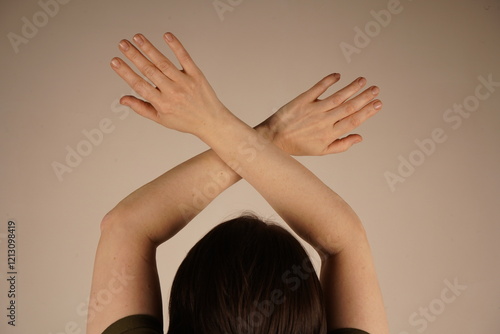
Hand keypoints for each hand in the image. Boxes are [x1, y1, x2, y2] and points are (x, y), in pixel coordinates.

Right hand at [110, 32, 228, 135]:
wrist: (211, 121)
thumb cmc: (185, 120)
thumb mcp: (161, 119)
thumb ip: (141, 108)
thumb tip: (122, 99)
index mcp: (162, 104)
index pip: (139, 85)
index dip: (126, 73)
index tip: (114, 61)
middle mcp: (173, 92)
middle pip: (150, 71)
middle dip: (134, 56)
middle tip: (122, 44)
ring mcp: (185, 83)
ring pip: (164, 63)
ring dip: (150, 49)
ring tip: (137, 37)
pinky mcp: (196, 75)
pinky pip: (185, 58)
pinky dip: (176, 46)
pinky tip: (166, 36)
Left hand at [256, 74, 381, 155]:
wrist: (274, 139)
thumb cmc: (298, 145)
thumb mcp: (321, 151)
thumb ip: (342, 145)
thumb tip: (360, 137)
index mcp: (330, 135)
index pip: (353, 121)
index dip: (368, 112)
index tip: (379, 103)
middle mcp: (323, 122)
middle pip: (348, 108)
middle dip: (364, 98)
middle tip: (376, 89)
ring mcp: (313, 110)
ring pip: (337, 97)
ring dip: (351, 87)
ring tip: (362, 80)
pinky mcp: (302, 101)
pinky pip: (317, 88)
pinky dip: (328, 81)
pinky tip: (337, 75)